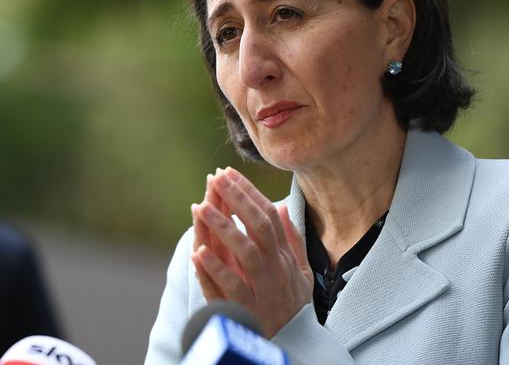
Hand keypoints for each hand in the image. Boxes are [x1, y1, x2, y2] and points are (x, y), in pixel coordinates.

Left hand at [191, 167, 312, 337]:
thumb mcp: (301, 269)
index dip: (249, 193)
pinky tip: (197, 254)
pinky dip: (214, 271)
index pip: (268, 216)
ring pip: (245, 253)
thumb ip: (292, 239)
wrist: (297, 345)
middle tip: (216, 178)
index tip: (229, 173)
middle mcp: (275, 268)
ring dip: (224, 229)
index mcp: (283, 255)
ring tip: (201, 207)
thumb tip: (281, 208)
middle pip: (258, 228)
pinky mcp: (249, 311)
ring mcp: (263, 288)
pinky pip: (231, 289)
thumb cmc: (294, 304)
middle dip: (237, 200)